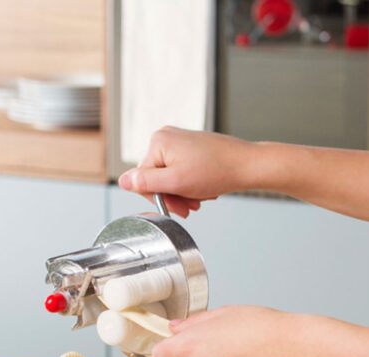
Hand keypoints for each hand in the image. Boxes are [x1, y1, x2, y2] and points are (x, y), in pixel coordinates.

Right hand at [118, 127, 258, 217]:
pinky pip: (179, 173)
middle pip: (155, 179)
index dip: (158, 197)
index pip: (142, 179)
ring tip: (198, 198)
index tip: (176, 206)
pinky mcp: (189, 149)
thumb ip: (146, 183)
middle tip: (189, 206)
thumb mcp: (175, 182)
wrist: (247, 165)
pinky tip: (201, 190)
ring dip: (181, 193)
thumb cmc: (217, 170)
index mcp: (158, 142)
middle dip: (172, 196)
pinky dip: (189, 186)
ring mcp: (178, 142)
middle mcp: (165, 138)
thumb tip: (122, 181)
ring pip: (168, 179)